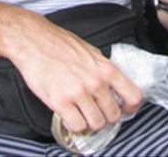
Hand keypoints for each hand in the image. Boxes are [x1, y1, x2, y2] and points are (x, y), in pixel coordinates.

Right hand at [14, 15, 142, 134]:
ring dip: (90, 123)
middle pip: (114, 115)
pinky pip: (76, 126)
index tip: (124, 108)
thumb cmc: (59, 43)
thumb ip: (103, 70)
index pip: (133, 95)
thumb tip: (111, 84)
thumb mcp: (91, 52)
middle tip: (98, 112)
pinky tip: (70, 116)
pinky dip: (75, 126)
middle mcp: (95, 82)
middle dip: (106, 117)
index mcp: (106, 68)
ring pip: (96, 124)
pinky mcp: (60, 102)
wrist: (34, 41)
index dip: (131, 107)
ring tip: (83, 115)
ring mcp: (78, 93)